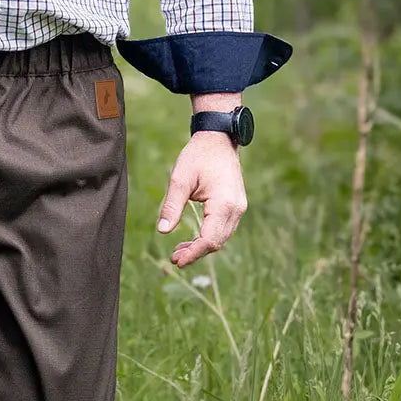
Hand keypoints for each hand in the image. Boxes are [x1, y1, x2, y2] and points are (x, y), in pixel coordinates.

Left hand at [157, 130, 246, 267]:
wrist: (218, 139)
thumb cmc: (198, 156)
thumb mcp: (180, 179)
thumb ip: (172, 206)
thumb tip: (162, 230)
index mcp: (224, 204)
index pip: (210, 239)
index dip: (193, 253)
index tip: (177, 261)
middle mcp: (236, 209)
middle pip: (217, 242)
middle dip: (195, 253)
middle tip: (173, 259)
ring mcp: (238, 208)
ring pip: (220, 238)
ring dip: (200, 247)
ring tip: (178, 252)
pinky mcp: (235, 206)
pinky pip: (221, 229)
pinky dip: (206, 237)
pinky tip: (190, 241)